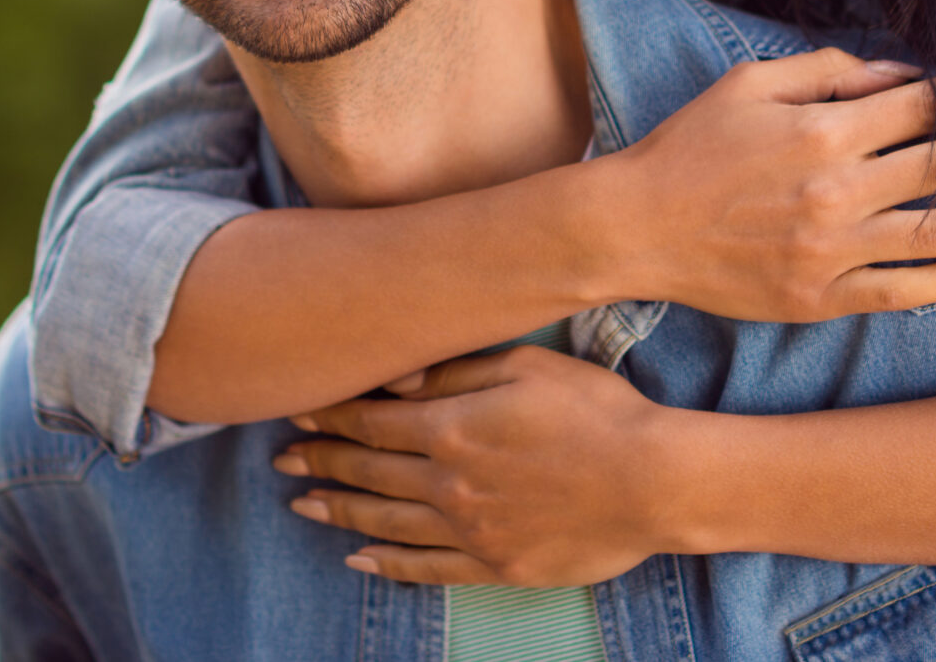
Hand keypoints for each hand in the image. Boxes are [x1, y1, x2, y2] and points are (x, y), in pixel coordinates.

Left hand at [275, 346, 676, 585]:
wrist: (652, 481)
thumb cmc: (597, 411)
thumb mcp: (527, 365)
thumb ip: (455, 372)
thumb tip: (395, 379)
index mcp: (453, 427)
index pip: (373, 419)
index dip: (331, 414)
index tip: (297, 409)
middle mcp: (449, 483)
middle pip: (368, 471)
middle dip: (321, 460)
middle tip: (283, 457)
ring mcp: (470, 531)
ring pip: (385, 522)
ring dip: (338, 511)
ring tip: (300, 505)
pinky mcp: (495, 566)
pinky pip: (426, 569)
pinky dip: (386, 565)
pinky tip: (358, 559)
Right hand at [587, 48, 935, 319]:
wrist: (636, 226)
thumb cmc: (690, 145)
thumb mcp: (750, 82)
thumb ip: (828, 69)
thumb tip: (898, 73)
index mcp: (824, 129)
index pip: (925, 107)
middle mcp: (839, 190)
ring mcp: (834, 250)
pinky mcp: (822, 296)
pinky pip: (906, 292)